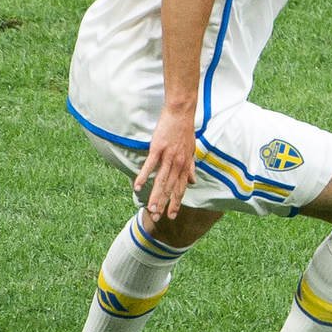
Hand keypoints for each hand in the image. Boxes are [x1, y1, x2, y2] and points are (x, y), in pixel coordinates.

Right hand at [138, 105, 197, 222]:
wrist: (181, 113)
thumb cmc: (185, 132)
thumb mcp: (192, 151)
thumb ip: (190, 167)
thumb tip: (193, 182)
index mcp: (185, 165)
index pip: (181, 188)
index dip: (176, 202)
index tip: (172, 215)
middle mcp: (178, 163)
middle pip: (170, 188)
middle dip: (164, 204)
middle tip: (158, 218)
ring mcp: (168, 156)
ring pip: (161, 180)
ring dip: (155, 195)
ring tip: (150, 209)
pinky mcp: (158, 148)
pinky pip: (150, 165)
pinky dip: (144, 176)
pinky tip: (138, 186)